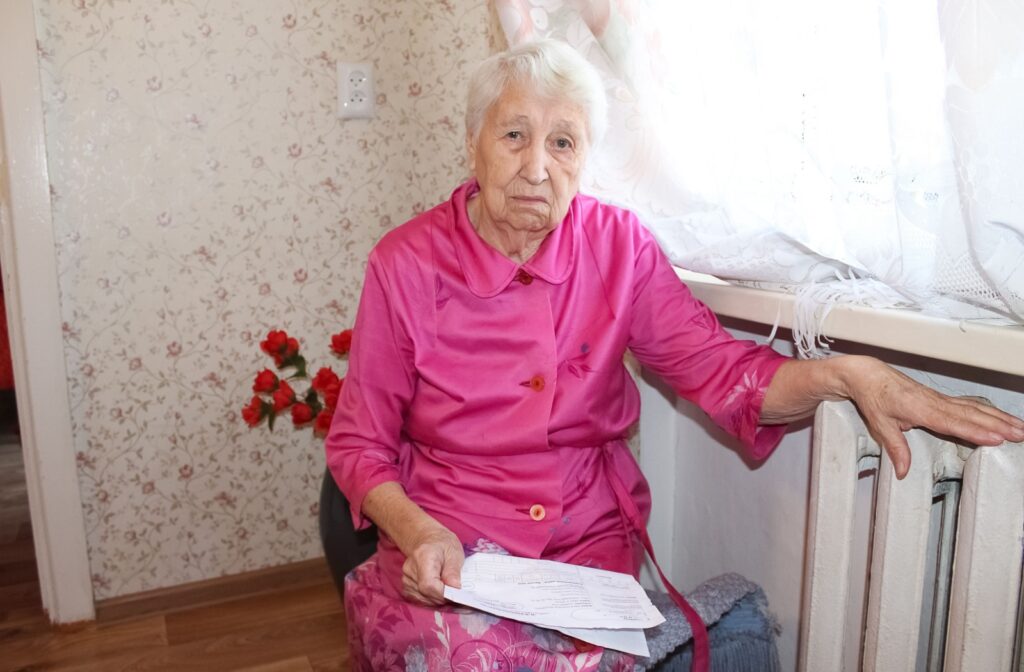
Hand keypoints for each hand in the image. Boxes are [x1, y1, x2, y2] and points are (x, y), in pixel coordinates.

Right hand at [401, 524, 463, 606]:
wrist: (427, 539)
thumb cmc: (442, 544)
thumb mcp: (454, 552)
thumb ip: (454, 571)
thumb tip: (455, 588)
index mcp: (423, 556)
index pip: (429, 585)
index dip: (443, 594)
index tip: (456, 593)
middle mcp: (410, 568)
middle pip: (425, 593)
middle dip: (443, 597)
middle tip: (454, 591)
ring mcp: (406, 577)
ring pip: (422, 599)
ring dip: (437, 599)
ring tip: (446, 588)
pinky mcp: (406, 585)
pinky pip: (419, 599)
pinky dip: (430, 599)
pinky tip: (437, 590)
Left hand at [841, 357, 1023, 478]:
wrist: (867, 375)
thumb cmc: (873, 396)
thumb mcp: (880, 424)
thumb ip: (895, 448)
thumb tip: (903, 471)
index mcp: (921, 408)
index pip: (953, 423)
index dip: (976, 431)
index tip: (996, 438)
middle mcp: (935, 402)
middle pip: (972, 415)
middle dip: (999, 425)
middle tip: (1020, 435)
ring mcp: (940, 399)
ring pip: (975, 408)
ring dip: (999, 417)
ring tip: (1020, 428)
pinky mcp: (940, 398)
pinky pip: (969, 405)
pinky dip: (988, 411)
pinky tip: (1000, 417)